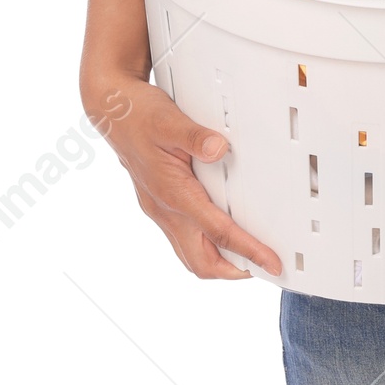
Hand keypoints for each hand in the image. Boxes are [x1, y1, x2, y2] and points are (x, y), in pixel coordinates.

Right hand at [86, 74, 282, 280]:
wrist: (113, 112)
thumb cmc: (140, 116)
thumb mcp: (169, 120)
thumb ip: (195, 137)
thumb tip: (219, 149)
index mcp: (173, 193)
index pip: (218, 233)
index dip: (249, 251)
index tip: (271, 263)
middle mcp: (165, 209)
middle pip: (201, 262)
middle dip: (233, 271)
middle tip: (263, 266)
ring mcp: (160, 209)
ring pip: (190, 254)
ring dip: (219, 261)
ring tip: (247, 256)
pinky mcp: (158, 204)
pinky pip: (183, 238)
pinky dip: (205, 245)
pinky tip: (219, 232)